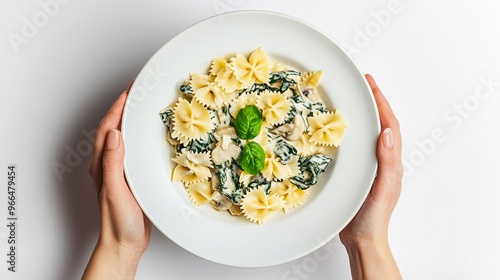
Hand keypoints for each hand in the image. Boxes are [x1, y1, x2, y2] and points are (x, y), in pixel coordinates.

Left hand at [83, 79, 151, 279]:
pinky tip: (150, 136)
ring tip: (144, 106)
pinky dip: (140, 136)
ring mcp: (118, 170)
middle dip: (123, 106)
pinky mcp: (130, 176)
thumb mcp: (115, 190)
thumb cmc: (118, 221)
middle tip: (138, 91)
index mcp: (101, 164)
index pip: (108, 128)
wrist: (124, 243)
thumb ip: (113, 163)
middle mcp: (107, 164)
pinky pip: (133, 149)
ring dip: (131, 119)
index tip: (130, 90)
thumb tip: (115, 133)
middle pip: (113, 127)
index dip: (118, 107)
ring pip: (124, 137)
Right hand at [339, 74, 402, 278]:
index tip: (371, 84)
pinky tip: (341, 130)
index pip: (389, 125)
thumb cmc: (373, 217)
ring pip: (368, 134)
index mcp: (391, 161)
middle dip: (374, 102)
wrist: (362, 238)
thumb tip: (389, 132)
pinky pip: (356, 146)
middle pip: (381, 124)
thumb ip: (387, 162)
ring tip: (352, 99)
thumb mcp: (382, 188)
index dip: (381, 102)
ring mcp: (370, 166)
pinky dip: (352, 132)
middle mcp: (383, 160)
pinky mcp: (358, 173)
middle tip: (362, 84)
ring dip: (363, 115)